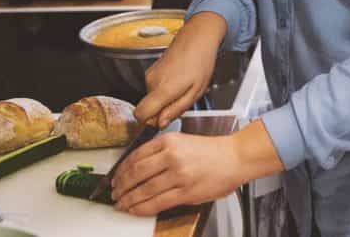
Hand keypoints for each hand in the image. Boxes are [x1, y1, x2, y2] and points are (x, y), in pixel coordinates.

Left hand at [111, 120, 284, 215]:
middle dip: (120, 186)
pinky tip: (135, 210)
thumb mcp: (183, 141)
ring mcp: (178, 175)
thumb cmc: (212, 151)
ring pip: (143, 190)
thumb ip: (161, 152)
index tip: (115, 178)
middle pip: (135, 173)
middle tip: (114, 193)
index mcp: (169, 141)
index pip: (135, 156)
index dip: (120, 170)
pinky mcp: (186, 192)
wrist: (236, 157)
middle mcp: (172, 156)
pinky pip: (157, 203)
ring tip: (121, 204)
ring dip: (128, 200)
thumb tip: (138, 169)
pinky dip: (142, 208)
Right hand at [134, 13, 224, 128]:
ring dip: (166, 98)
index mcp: (163, 88)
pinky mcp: (151, 70)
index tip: (164, 119)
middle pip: (148, 108)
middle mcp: (152, 81)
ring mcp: (150, 74)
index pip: (140, 114)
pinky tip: (178, 79)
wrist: (197, 38)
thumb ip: (176, 109)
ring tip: (183, 86)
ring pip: (152, 98)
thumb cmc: (201, 62)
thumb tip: (160, 123)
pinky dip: (164, 89)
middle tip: (181, 99)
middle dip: (162, 110)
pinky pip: (154, 88)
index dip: (150, 122)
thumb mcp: (196, 92)